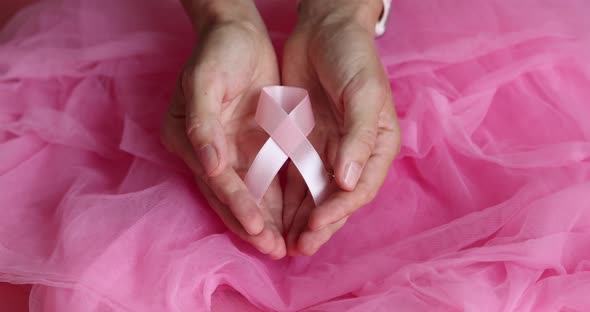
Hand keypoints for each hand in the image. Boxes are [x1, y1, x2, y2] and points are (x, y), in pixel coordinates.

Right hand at [161, 0, 285, 257]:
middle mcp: (208, 152)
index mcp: (190, 139)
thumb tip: (209, 168)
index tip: (258, 228)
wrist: (237, 32)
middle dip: (252, 224)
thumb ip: (204, 126)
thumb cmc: (218, 52)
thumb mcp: (205, 82)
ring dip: (265, 220)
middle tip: (274, 251)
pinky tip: (291, 220)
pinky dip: (276, 200)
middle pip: (231, 195)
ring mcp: (230, 150)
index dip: (238, 205)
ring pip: (249, 193)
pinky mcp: (251, 145)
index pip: (217, 180)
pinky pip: (264, 178)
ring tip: (284, 247)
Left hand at [281, 0, 400, 255]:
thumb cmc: (352, 58)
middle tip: (297, 248)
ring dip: (300, 219)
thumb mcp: (361, 93)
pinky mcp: (304, 143)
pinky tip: (273, 216)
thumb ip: (356, 138)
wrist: (324, 29)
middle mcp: (353, 154)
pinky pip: (295, 177)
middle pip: (336, 199)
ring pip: (314, 194)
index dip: (338, 211)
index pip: (359, 189)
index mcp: (376, 145)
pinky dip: (286, 199)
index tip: (315, 225)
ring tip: (283, 243)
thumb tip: (347, 183)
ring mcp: (328, 150)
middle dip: (318, 225)